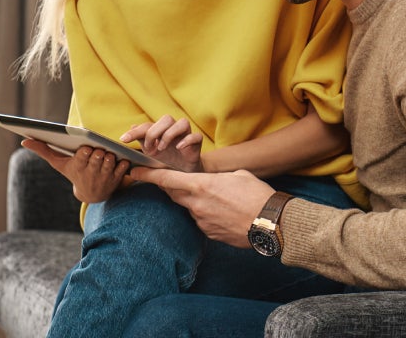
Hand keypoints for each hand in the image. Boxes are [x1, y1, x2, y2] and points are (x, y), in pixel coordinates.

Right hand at [21, 138, 129, 203]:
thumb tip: (24, 141)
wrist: (92, 194)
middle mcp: (90, 173)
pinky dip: (123, 162)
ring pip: (110, 161)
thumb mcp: (59, 163)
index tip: (86, 147)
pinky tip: (122, 158)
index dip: (86, 151)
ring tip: (108, 152)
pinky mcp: (117, 178)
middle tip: (99, 149)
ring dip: (110, 156)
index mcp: (77, 167)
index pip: (82, 156)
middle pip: (97, 157)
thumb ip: (43, 150)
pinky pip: (123, 167)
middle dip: (98, 151)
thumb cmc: (73, 172)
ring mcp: (104, 176)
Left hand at [122, 115, 202, 171]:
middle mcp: (174, 129)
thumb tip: (132, 126)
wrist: (182, 173)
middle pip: (166, 119)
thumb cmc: (166, 160)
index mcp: (161, 130)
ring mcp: (186, 135)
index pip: (147, 125)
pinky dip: (187, 140)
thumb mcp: (150, 152)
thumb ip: (142, 140)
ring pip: (182, 123)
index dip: (135, 131)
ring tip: (162, 148)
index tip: (124, 139)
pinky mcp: (197, 143)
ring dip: (170, 134)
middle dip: (154, 132)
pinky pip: (196, 136)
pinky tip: (178, 148)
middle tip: (148, 148)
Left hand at [130, 166, 274, 248]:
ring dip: (196, 202)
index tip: (134, 171)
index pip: (167, 179)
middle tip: (174, 180)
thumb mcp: (239, 175)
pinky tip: (225, 213)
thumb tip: (216, 182)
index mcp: (202, 185)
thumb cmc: (257, 195)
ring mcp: (202, 221)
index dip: (148, 175)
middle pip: (174, 194)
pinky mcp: (209, 233)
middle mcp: (197, 204)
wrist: (270, 224)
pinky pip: (202, 220)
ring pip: (190, 208)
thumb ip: (220, 177)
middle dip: (171, 187)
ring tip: (219, 199)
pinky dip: (208, 214)